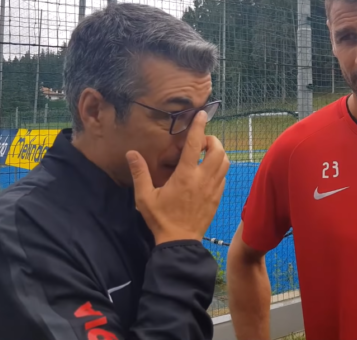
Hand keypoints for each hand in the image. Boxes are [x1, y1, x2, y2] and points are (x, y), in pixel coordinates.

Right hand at [126, 110, 229, 244]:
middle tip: (200, 142)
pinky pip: (224, 176)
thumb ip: (139, 173)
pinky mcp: (218, 197)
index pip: (195, 144)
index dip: (198, 126)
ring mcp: (213, 188)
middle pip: (218, 150)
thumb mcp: (145, 197)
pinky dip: (220, 168)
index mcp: (185, 175)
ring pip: (225, 162)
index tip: (201, 114)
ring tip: (206, 154)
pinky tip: (208, 171)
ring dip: (218, 153)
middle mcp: (203, 178)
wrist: (180, 242)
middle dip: (212, 140)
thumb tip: (131, 153)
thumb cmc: (161, 219)